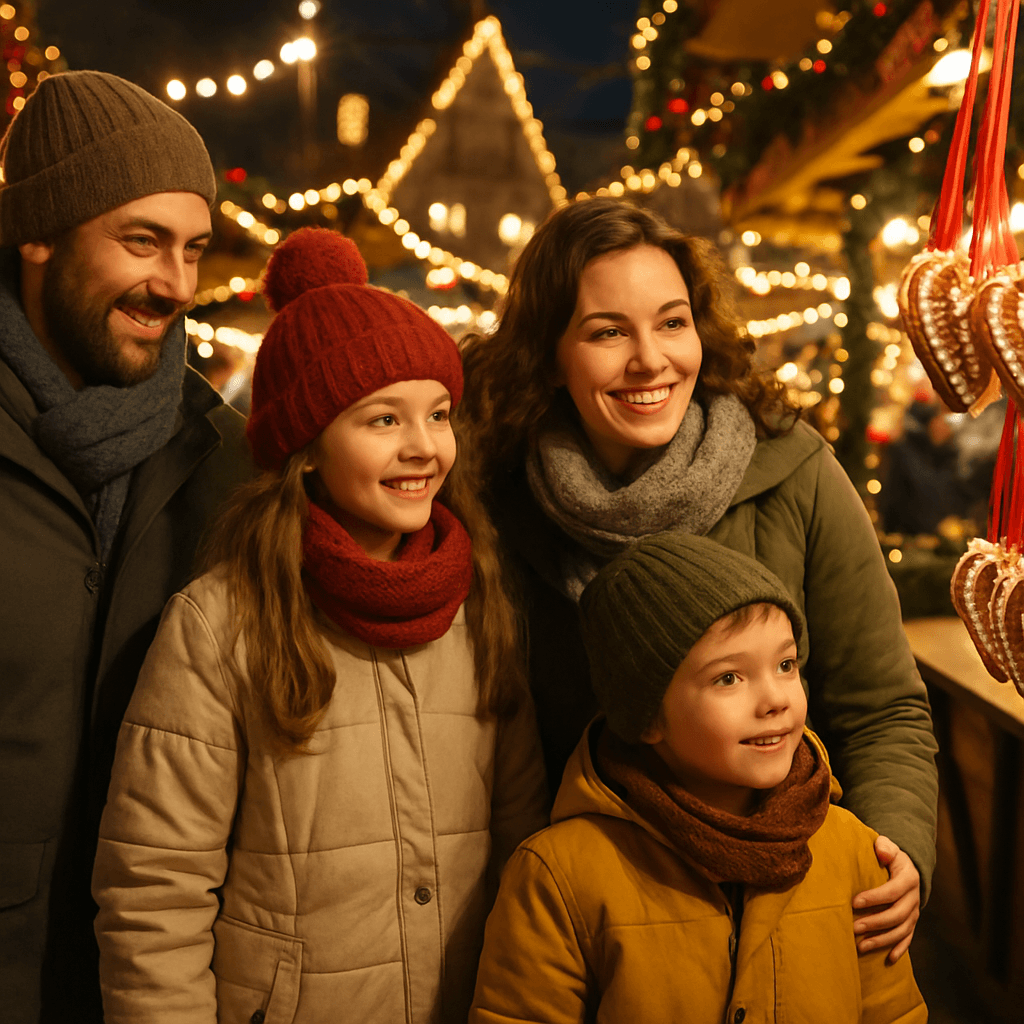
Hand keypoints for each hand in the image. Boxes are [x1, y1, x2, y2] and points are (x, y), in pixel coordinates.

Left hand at [852, 835, 920, 962]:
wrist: (907, 867)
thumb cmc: (890, 856)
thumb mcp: (888, 846)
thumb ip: (884, 846)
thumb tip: (881, 852)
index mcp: (908, 878)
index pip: (892, 891)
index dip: (874, 898)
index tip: (854, 902)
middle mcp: (914, 898)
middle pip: (897, 915)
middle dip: (875, 923)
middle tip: (853, 928)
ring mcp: (914, 913)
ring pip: (901, 931)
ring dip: (882, 940)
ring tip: (861, 946)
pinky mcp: (912, 923)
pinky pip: (907, 939)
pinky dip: (899, 950)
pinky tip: (888, 959)